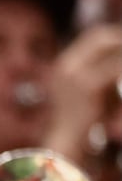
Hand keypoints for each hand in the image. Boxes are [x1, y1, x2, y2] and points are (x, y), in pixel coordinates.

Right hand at [43, 25, 121, 160]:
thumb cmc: (83, 123)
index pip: (93, 38)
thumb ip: (105, 73)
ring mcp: (73, 73)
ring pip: (109, 48)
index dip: (115, 36)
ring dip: (121, 52)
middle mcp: (65, 65)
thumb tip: (119, 62)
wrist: (66, 144)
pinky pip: (115, 67)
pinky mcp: (86, 84)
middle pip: (99, 36)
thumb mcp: (93, 92)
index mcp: (64, 65)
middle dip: (119, 38)